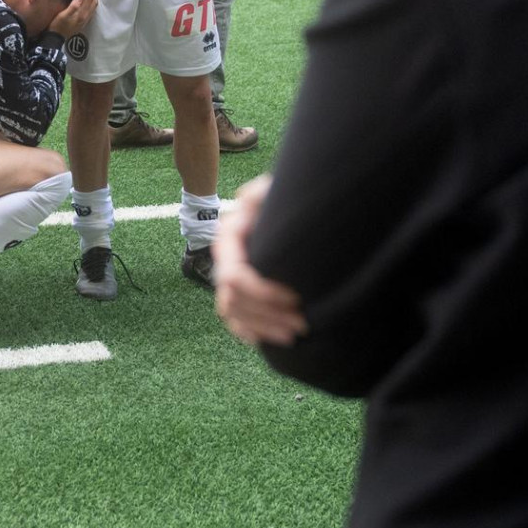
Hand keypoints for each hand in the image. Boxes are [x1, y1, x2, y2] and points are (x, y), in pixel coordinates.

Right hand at [48, 0, 97, 38]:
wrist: (55, 38)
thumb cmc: (57, 26)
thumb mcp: (63, 15)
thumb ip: (73, 6)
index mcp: (81, 14)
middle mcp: (85, 17)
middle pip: (94, 3)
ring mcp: (85, 20)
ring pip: (94, 7)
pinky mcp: (82, 22)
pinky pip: (91, 10)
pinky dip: (92, 3)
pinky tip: (89, 1)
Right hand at [214, 175, 306, 347]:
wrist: (290, 207)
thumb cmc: (284, 197)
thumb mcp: (273, 189)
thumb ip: (261, 192)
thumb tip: (246, 199)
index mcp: (228, 238)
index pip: (234, 276)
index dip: (262, 293)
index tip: (295, 297)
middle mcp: (224, 259)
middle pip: (234, 300)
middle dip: (268, 315)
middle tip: (303, 323)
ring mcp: (230, 277)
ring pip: (234, 313)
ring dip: (263, 327)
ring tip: (296, 334)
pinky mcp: (240, 290)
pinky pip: (235, 319)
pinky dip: (249, 332)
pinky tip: (271, 339)